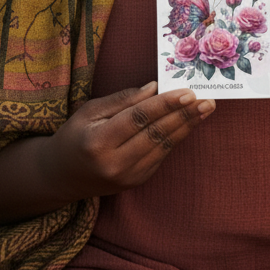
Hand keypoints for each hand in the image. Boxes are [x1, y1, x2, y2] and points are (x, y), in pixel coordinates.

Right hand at [41, 81, 214, 200]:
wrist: (63, 176)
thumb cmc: (74, 136)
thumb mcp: (89, 111)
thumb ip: (121, 100)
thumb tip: (153, 87)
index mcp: (98, 142)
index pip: (138, 119)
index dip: (164, 105)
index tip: (187, 92)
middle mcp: (115, 163)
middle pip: (156, 134)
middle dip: (184, 115)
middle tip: (206, 99)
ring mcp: (127, 176)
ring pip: (163, 146)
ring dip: (187, 126)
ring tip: (205, 109)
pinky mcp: (136, 182)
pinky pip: (161, 156)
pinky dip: (176, 137)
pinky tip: (188, 122)